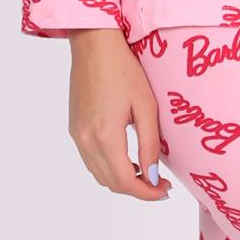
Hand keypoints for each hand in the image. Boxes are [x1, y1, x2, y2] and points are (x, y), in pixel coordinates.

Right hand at [67, 28, 172, 200]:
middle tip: (161, 184)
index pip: (125, 181)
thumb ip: (150, 145)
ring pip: (99, 175)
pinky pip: (91, 161)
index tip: (165, 190)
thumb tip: (153, 177)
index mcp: (105, 135)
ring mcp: (77, 135)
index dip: (147, 193)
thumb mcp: (146, 107)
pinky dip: (109, 168)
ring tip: (146, 172)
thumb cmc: (124, 70)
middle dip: (137, 190)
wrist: (94, 46)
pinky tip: (127, 159)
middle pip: (110, 183)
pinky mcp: (74, 128)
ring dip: (122, 180)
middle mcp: (86, 140)